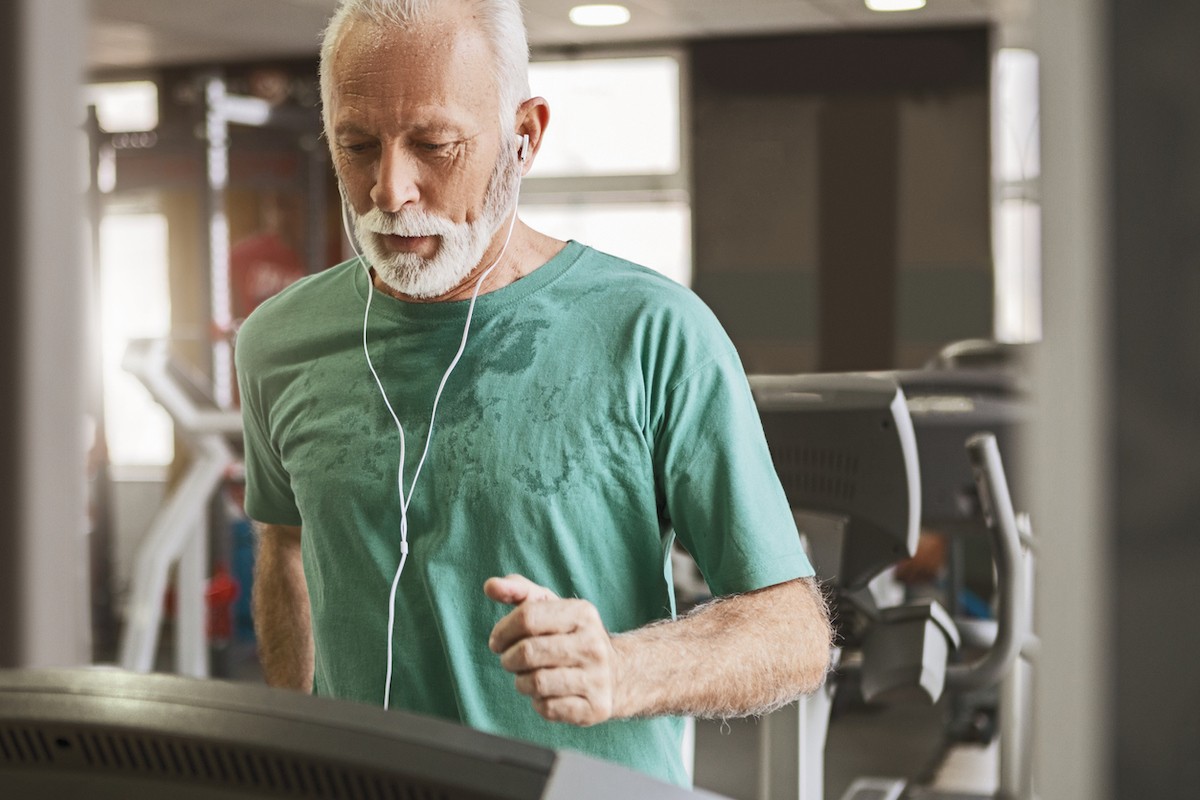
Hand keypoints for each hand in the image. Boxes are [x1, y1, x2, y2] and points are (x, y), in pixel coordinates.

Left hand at [485, 574, 619, 725]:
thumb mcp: (550, 607)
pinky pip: (548, 708)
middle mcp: (593, 644)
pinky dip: (538, 702)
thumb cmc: (570, 635)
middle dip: (508, 659)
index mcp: (582, 613)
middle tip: (511, 661)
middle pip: (528, 652)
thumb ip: (518, 591)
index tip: (497, 641)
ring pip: (536, 683)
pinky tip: (547, 694)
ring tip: (528, 677)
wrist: (618, 673)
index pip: (528, 617)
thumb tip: (490, 586)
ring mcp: (597, 677)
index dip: (502, 631)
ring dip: (521, 682)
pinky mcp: (595, 707)